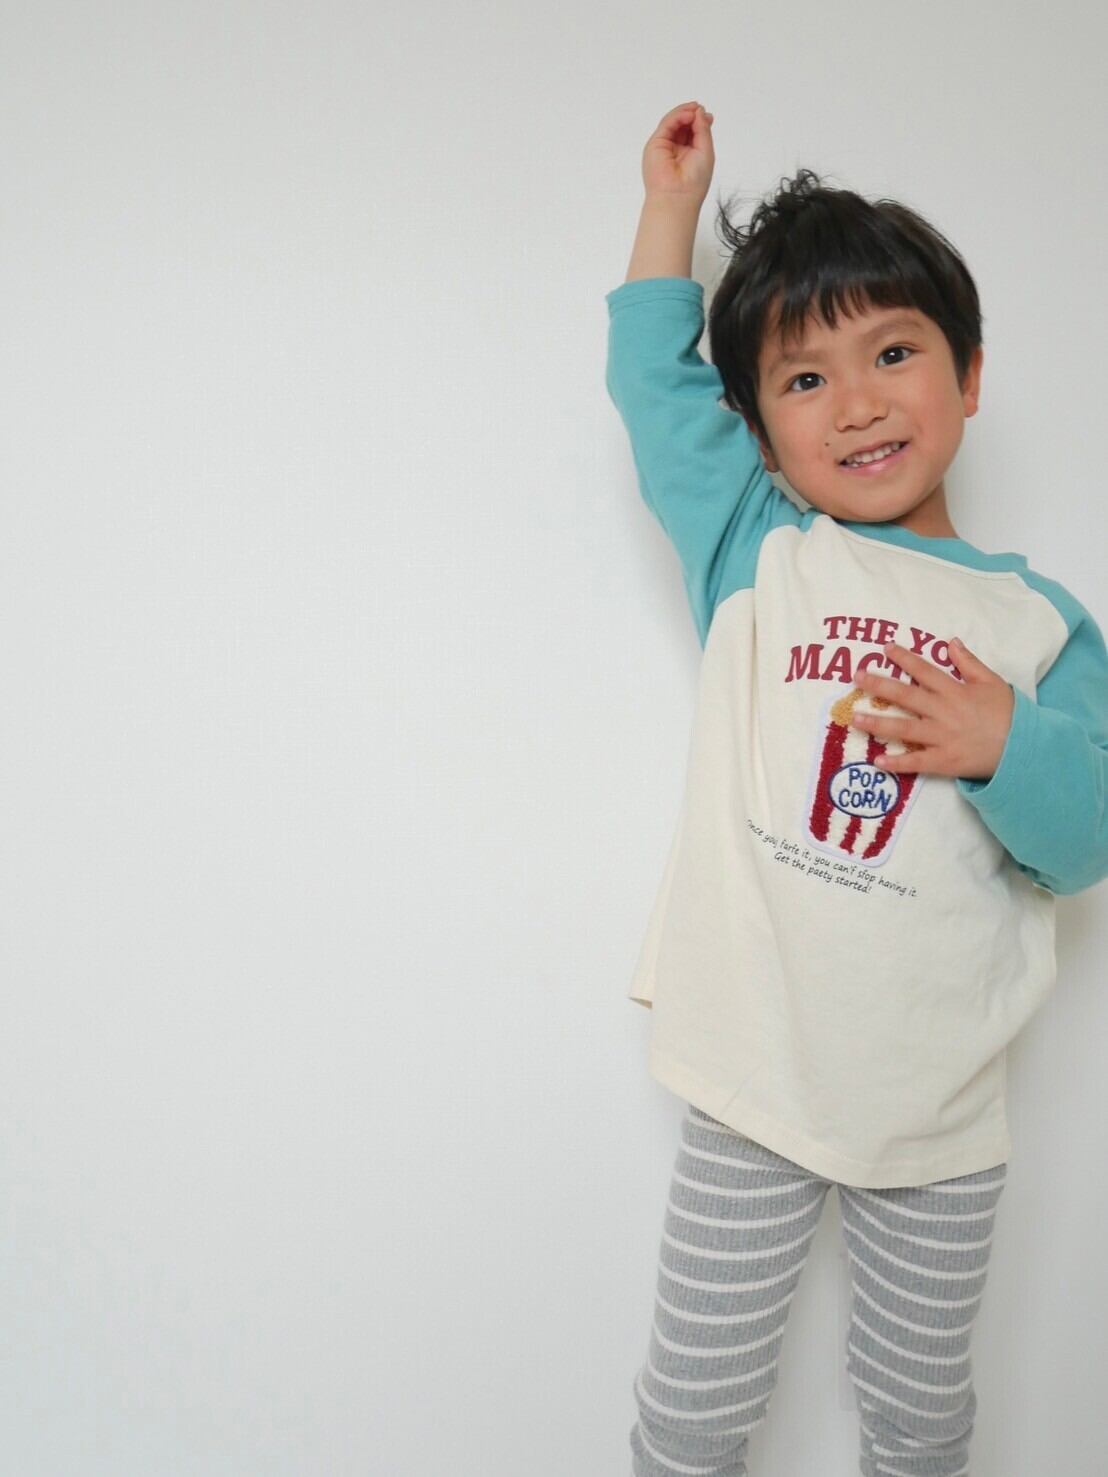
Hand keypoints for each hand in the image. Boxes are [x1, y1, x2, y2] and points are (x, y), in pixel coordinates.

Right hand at [641, 101, 714, 201]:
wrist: (678, 197)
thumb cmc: (694, 182)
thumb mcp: (706, 151)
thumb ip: (703, 130)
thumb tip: (699, 111)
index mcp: (688, 153)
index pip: (693, 131)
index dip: (700, 121)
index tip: (708, 116)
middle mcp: (675, 149)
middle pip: (682, 124)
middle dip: (692, 114)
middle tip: (701, 109)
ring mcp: (664, 146)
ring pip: (673, 122)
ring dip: (684, 112)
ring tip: (695, 109)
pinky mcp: (655, 144)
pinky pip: (666, 124)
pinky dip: (677, 116)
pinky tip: (688, 115)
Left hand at [851, 639, 1014, 780]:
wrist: (1023, 748)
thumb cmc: (1008, 714)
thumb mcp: (992, 681)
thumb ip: (969, 662)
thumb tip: (951, 641)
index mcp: (955, 691)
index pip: (924, 670)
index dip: (904, 658)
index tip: (885, 649)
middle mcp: (944, 712)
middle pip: (906, 697)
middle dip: (879, 685)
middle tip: (857, 677)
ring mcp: (942, 737)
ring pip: (904, 729)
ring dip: (877, 724)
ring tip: (855, 719)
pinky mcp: (944, 761)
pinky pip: (916, 762)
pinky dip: (897, 763)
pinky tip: (877, 761)